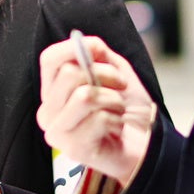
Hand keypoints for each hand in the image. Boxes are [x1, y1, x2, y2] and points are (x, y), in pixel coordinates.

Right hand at [38, 35, 156, 186]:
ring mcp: (58, 132)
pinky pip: (99, 119)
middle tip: (119, 86)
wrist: (145, 146)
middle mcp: (48, 112)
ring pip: (85, 96)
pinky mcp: (73, 149)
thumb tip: (86, 44)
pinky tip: (116, 129)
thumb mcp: (115, 71)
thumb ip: (98, 54)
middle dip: (105, 74)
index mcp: (53, 91)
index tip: (98, 53)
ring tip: (118, 110)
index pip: (49, 59)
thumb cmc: (126, 109)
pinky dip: (117, 119)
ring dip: (113, 99)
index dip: (72, 49)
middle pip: (69, 74)